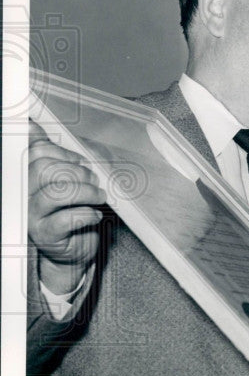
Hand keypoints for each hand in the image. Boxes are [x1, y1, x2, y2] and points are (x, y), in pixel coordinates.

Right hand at [28, 120, 105, 292]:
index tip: (80, 162)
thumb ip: (56, 154)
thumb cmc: (70, 210)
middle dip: (77, 172)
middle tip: (93, 182)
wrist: (72, 248)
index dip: (64, 152)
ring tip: (99, 197)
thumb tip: (36, 127)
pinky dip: (87, 214)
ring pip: (55, 192)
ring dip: (86, 192)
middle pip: (44, 169)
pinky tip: (95, 215)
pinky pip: (66, 218)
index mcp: (27, 174)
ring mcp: (31, 214)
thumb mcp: (65, 179)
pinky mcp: (45, 234)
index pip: (37, 151)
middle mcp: (23, 193)